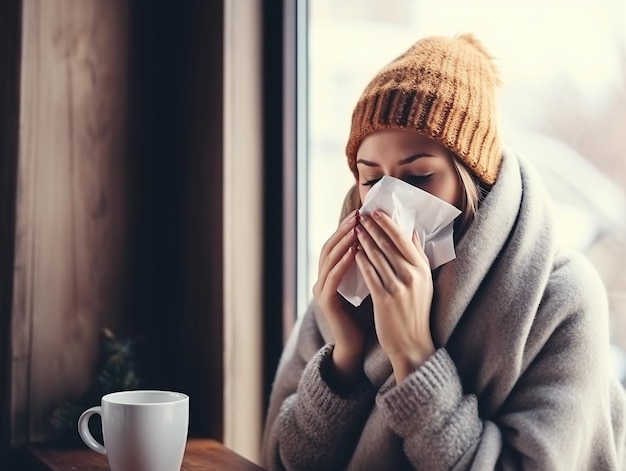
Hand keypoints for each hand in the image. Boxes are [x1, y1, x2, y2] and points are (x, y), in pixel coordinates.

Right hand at [313, 210, 372, 386]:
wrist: (359, 345)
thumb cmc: (369, 314)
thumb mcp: (374, 283)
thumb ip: (376, 263)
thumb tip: (393, 240)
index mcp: (333, 274)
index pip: (339, 244)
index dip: (349, 228)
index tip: (363, 213)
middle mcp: (322, 279)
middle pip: (330, 247)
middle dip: (344, 230)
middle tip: (357, 215)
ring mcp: (321, 290)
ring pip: (329, 259)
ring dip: (342, 242)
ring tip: (356, 228)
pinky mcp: (326, 302)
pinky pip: (332, 278)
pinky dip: (342, 263)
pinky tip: (354, 252)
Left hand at [354, 210, 434, 382]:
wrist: (412, 343)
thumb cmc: (416, 311)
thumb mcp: (424, 282)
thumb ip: (418, 256)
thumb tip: (413, 232)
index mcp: (422, 269)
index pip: (403, 239)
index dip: (387, 223)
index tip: (375, 212)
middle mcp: (411, 276)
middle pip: (387, 244)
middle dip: (372, 227)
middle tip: (360, 216)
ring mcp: (397, 287)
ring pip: (376, 257)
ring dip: (363, 240)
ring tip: (354, 229)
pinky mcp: (383, 299)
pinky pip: (369, 274)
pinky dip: (360, 261)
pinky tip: (353, 251)